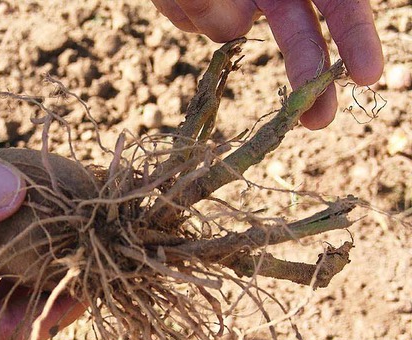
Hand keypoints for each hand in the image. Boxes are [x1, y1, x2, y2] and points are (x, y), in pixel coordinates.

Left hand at [151, 0, 383, 128]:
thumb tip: (236, 23)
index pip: (340, 3)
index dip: (354, 36)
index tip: (367, 75)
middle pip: (300, 37)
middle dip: (310, 82)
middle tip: (318, 122)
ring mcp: (239, 3)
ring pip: (226, 27)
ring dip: (209, 11)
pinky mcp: (205, 13)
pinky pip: (191, 20)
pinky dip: (179, 6)